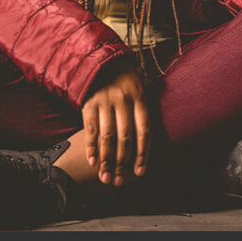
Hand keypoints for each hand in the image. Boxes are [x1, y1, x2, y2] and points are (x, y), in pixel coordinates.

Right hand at [82, 68, 150, 185]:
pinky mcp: (89, 102)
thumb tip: (152, 141)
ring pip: (107, 137)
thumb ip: (144, 111)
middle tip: (119, 181)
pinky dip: (91, 147)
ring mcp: (105, 101)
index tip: (140, 173)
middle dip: (122, 163)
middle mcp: (123, 99)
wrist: (103, 59)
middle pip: (125, 138)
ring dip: (106, 160)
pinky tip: (92, 161)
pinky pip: (90, 129)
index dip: (143, 154)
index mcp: (140, 97)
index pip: (144, 131)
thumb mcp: (141, 89)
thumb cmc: (126, 80)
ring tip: (105, 177)